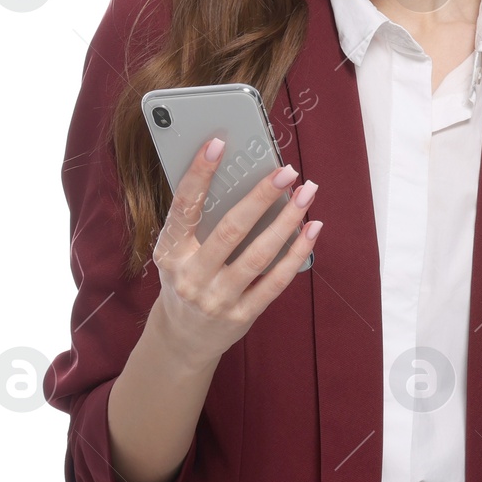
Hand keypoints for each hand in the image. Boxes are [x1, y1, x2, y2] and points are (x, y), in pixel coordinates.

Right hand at [150, 139, 320, 367]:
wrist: (185, 338)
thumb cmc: (187, 279)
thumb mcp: (179, 252)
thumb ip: (200, 222)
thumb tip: (240, 177)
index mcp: (169, 252)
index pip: (183, 207)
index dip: (199, 174)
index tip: (219, 143)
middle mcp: (191, 277)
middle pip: (230, 230)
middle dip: (261, 196)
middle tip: (286, 171)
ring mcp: (217, 299)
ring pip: (259, 255)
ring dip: (287, 221)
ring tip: (306, 193)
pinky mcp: (243, 315)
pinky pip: (276, 280)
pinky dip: (297, 252)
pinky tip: (312, 228)